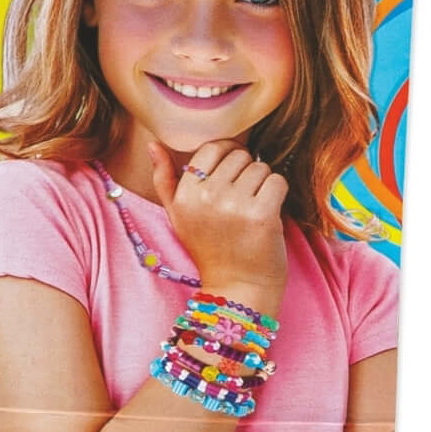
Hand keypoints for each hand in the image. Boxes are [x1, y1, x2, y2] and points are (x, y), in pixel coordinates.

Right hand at [148, 136, 288, 315]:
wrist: (237, 287)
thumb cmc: (209, 248)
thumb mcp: (177, 215)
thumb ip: (164, 179)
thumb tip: (152, 144)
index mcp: (184, 196)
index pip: (213, 147)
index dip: (227, 157)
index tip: (229, 179)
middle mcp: (205, 198)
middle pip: (239, 155)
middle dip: (245, 172)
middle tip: (241, 200)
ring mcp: (234, 206)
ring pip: (261, 167)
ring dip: (263, 184)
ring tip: (253, 208)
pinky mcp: (262, 214)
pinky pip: (277, 181)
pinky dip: (278, 194)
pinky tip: (268, 213)